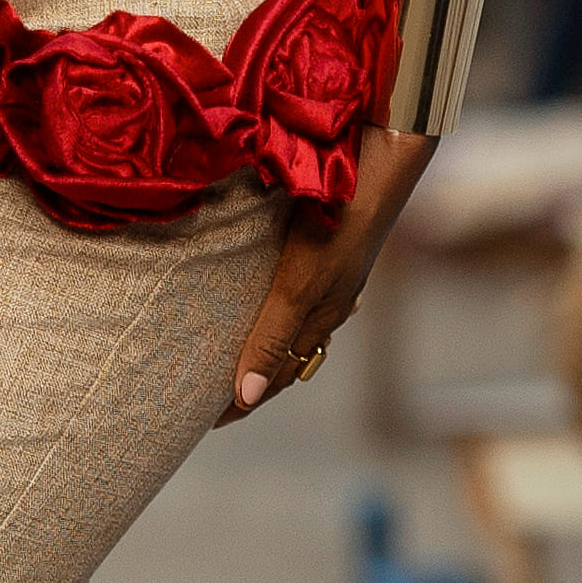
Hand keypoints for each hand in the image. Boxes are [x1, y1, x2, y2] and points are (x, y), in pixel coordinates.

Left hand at [228, 129, 433, 416]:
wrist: (378, 159)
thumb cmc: (340, 222)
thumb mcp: (299, 284)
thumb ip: (272, 336)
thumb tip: (246, 397)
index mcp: (321, 317)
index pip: (277, 374)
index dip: (243, 400)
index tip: (205, 423)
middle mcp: (324, 300)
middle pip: (282, 354)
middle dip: (248, 379)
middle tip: (202, 398)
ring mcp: (325, 272)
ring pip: (285, 323)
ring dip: (255, 345)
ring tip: (219, 357)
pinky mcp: (317, 242)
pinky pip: (286, 290)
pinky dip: (262, 308)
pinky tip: (246, 296)